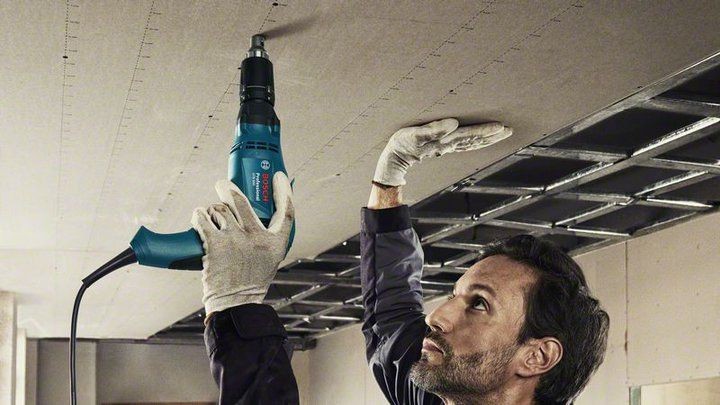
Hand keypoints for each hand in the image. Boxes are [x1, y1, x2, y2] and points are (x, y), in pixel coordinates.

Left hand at [191, 172, 293, 316]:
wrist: (235, 304)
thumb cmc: (251, 280)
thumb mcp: (270, 258)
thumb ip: (267, 236)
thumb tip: (256, 211)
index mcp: (276, 243)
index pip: (286, 210)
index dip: (284, 191)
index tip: (279, 177)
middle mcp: (257, 238)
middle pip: (242, 200)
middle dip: (228, 188)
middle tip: (223, 185)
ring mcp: (235, 240)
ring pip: (219, 209)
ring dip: (213, 209)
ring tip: (211, 217)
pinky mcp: (215, 245)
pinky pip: (203, 218)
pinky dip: (199, 215)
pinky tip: (200, 218)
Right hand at [372, 118, 512, 186]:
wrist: (393, 161)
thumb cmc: (401, 145)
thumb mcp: (414, 135)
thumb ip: (434, 129)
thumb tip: (454, 123)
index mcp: (444, 140)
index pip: (469, 135)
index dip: (485, 131)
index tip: (500, 127)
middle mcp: (448, 145)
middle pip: (475, 140)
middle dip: (492, 135)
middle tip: (509, 130)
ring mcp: (446, 147)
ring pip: (472, 143)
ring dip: (488, 138)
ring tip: (502, 132)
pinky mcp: (442, 146)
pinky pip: (465, 144)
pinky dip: (477, 141)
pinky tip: (482, 138)